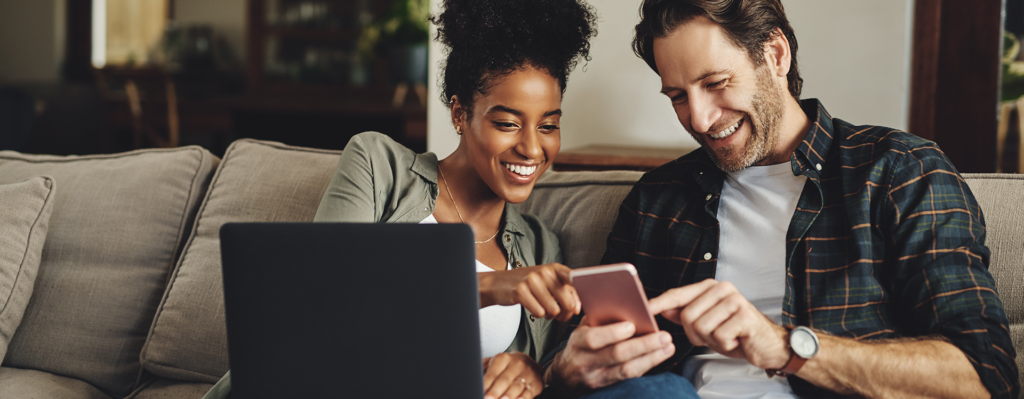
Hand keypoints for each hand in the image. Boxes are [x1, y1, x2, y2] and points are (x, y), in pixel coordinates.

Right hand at [478, 263, 580, 321]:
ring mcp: (532, 280)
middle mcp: (545, 272)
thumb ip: (566, 292)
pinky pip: (539, 313)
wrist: (498, 283)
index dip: (580, 296)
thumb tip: (578, 308)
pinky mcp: (520, 291)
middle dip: (564, 314)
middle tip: (557, 313)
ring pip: (554, 311)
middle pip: (568, 303)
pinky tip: (532, 307)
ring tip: (541, 307)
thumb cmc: (529, 285)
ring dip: (549, 315)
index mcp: (555, 268)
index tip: (578, 308)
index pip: (575, 280)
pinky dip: (537, 315)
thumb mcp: (549, 282)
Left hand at [483, 352, 541, 398]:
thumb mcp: (494, 363)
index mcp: (503, 358)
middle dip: (495, 392)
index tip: (479, 391)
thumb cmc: (506, 366)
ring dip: (508, 396)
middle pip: (504, 380)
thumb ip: (482, 369)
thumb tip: (471, 376)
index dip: (485, 384)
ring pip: (517, 387)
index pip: (492, 373)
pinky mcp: (536, 384)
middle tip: (487, 398)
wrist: (529, 363)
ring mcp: (528, 373)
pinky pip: (529, 393)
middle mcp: (517, 364)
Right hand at [546, 318, 674, 393]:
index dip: (613, 333)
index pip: (594, 339)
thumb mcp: (581, 329)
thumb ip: (598, 318)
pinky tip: (660, 356)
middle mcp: (586, 362)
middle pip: (616, 355)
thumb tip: (622, 302)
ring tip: (668, 346)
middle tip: (664, 336)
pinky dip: (646, 365)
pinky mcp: (607, 387)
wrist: (565, 376)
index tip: (632, 325)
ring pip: (627, 370)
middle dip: (643, 345)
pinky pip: (629, 377)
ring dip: (651, 358)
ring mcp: (596, 377)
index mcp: (578, 342)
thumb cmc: (579, 345)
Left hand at [647, 279, 788, 368]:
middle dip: (696, 335)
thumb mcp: (706, 323)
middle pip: (687, 316)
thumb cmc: (735, 333)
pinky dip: (725, 345)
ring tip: (727, 337)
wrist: (768, 345)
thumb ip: (684, 314)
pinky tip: (736, 340)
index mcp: (710, 287)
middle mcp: (722, 289)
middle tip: (714, 336)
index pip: (678, 295)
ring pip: (701, 328)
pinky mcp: (745, 316)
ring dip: (712, 341)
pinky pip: (719, 336)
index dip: (659, 303)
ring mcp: (735, 300)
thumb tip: (661, 307)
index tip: (644, 308)